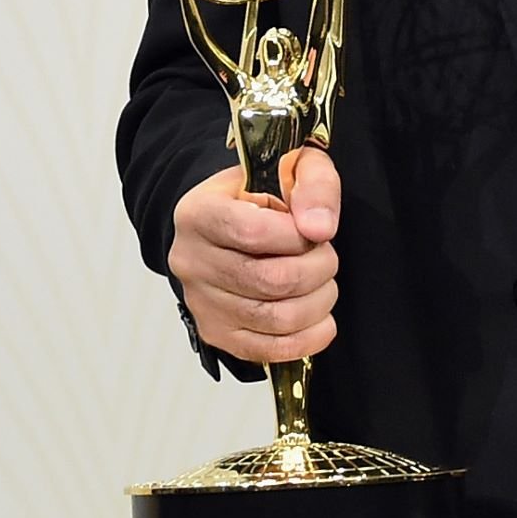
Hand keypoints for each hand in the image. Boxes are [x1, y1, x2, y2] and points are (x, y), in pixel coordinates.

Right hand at [167, 146, 341, 364]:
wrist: (230, 219)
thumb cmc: (262, 193)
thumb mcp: (292, 167)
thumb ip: (313, 185)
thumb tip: (320, 228)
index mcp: (199, 213)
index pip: (252, 233)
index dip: (298, 237)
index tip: (315, 231)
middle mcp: (191, 260)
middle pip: (269, 281)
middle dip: (317, 270)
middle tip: (326, 256)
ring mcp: (200, 301)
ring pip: (274, 319)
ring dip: (317, 303)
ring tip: (323, 283)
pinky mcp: (216, 333)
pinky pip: (266, 350)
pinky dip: (306, 339)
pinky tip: (321, 320)